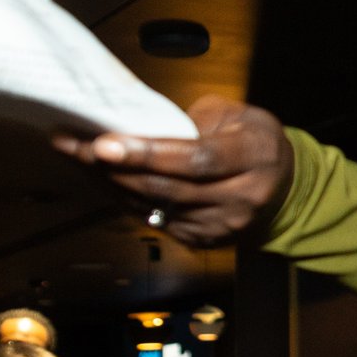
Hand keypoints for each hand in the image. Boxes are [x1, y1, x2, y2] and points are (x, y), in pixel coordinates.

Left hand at [53, 95, 293, 248]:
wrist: (283, 190)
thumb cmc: (254, 142)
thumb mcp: (238, 115)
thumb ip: (193, 121)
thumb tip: (138, 126)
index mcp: (253, 158)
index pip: (195, 160)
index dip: (148, 153)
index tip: (104, 143)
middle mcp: (239, 198)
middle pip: (167, 187)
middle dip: (114, 167)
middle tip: (73, 144)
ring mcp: (219, 226)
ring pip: (154, 207)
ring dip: (108, 183)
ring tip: (73, 155)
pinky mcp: (201, 240)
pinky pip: (152, 219)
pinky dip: (121, 198)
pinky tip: (99, 178)